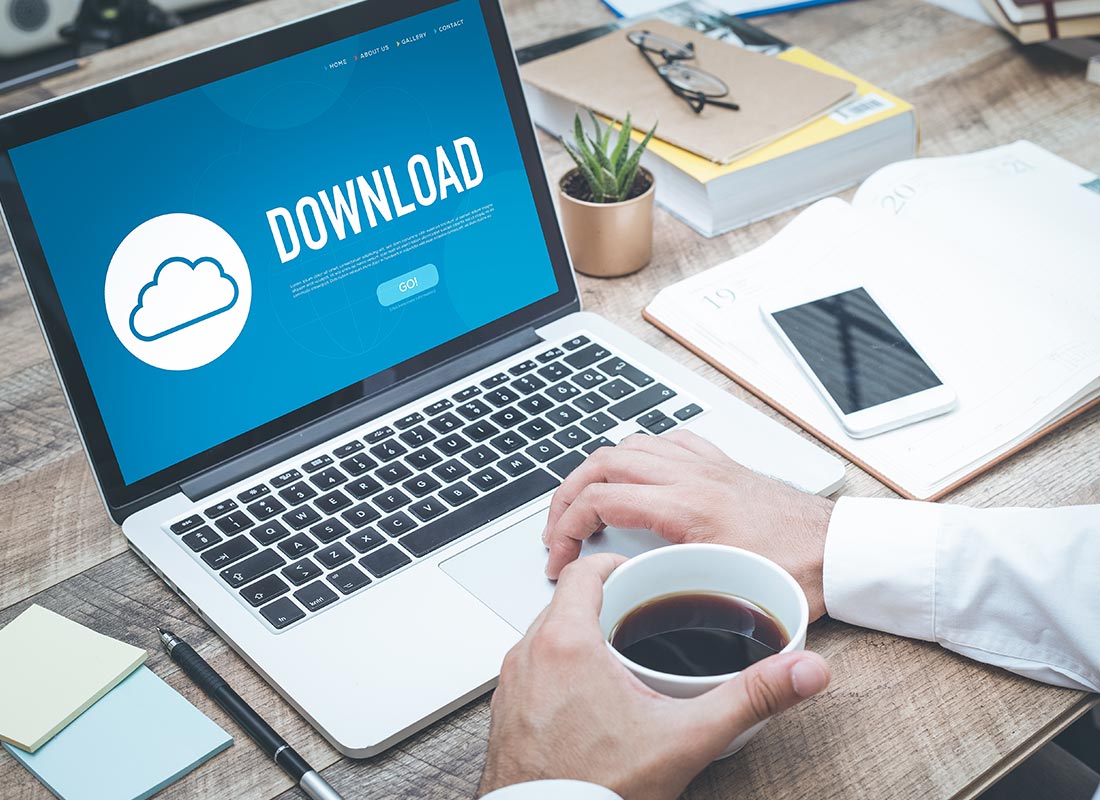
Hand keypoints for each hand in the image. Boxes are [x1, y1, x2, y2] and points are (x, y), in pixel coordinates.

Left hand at [478, 553, 830, 798]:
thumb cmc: (600, 788)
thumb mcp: (688, 737)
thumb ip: (750, 697)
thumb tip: (802, 670)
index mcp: (567, 642)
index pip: (583, 571)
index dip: (614, 566)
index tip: (637, 576)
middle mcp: (529, 655)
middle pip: (564, 601)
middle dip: (602, 603)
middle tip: (638, 616)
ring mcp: (511, 684)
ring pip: (543, 634)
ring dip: (575, 636)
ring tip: (616, 657)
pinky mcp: (504, 712)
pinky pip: (530, 669)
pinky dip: (554, 669)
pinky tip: (586, 698)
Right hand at [543, 431, 834, 619]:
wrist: (841, 549)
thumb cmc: (799, 571)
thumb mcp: (729, 595)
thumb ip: (678, 596)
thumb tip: (637, 613)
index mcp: (687, 507)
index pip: (601, 499)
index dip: (567, 529)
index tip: (560, 559)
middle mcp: (691, 476)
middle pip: (603, 463)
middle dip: (567, 496)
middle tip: (557, 532)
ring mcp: (705, 465)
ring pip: (630, 444)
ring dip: (597, 471)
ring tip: (584, 503)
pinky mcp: (720, 465)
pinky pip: (667, 440)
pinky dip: (640, 454)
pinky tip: (637, 477)